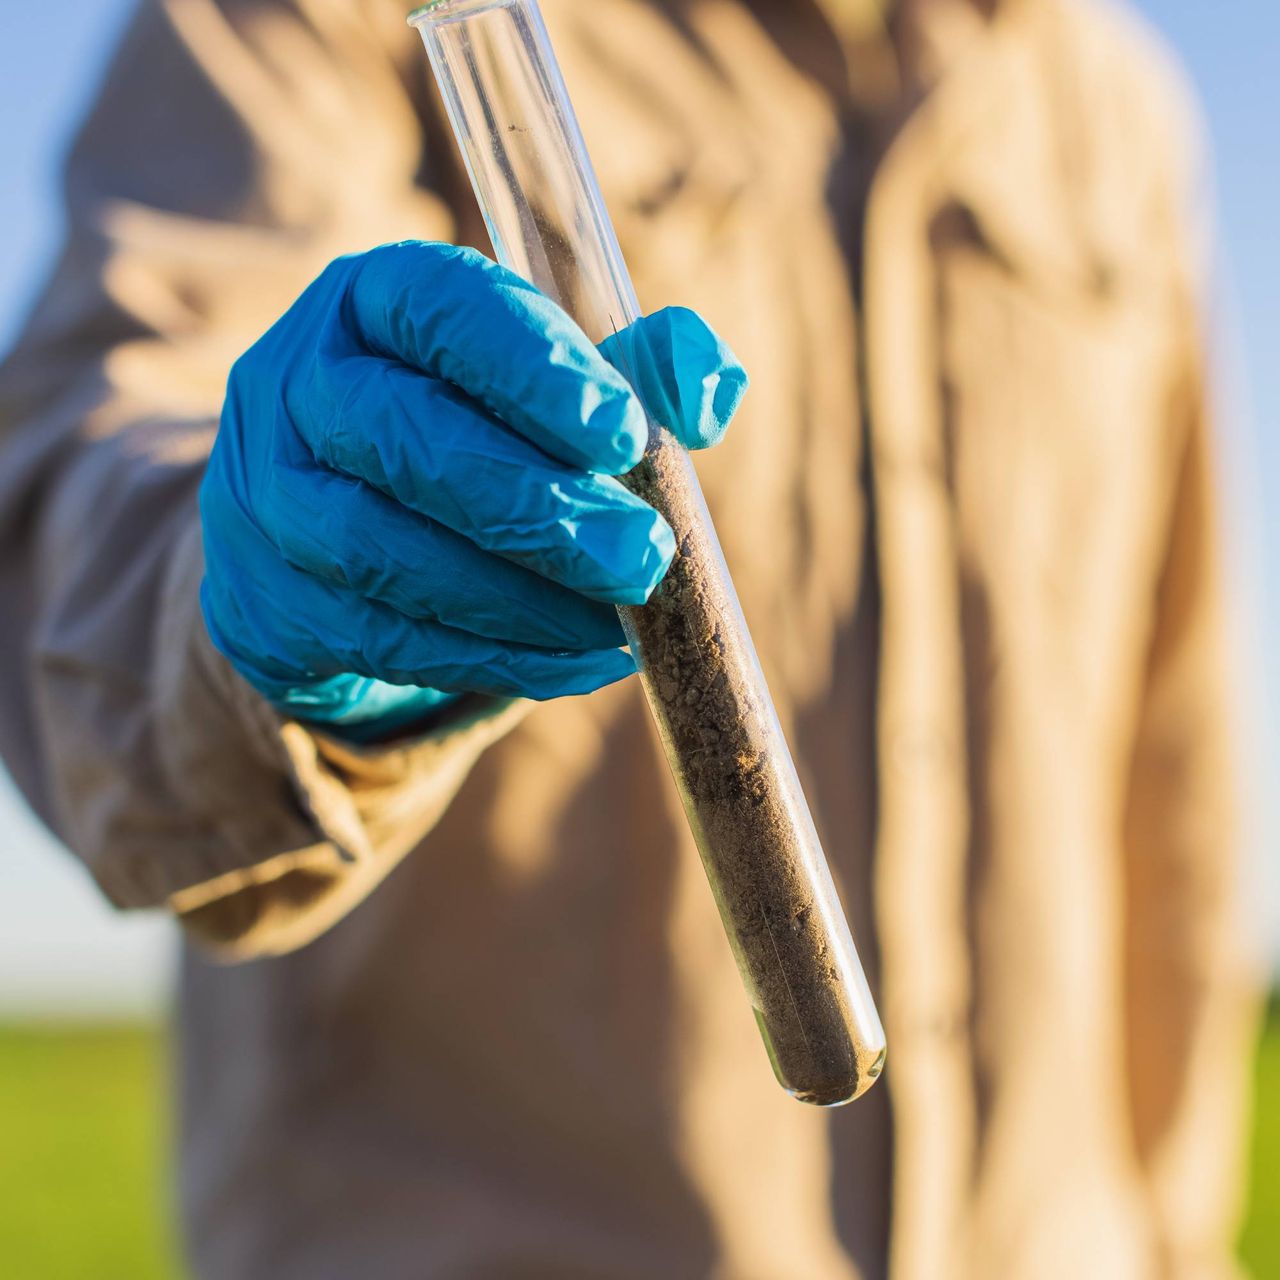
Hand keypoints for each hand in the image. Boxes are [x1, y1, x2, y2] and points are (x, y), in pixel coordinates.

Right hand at [199, 241, 746, 737]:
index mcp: (372, 303)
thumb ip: (632, 375)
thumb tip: (712, 385)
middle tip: (644, 555)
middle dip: (540, 508)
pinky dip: (491, 659)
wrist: (334, 540)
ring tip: (617, 625)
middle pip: (406, 440)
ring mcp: (261, 498)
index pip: (442, 307)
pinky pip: (379, 639)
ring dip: (518, 600)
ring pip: (381, 553)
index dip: (533, 369)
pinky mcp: (264, 601)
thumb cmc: (465, 440)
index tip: (625, 433)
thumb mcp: (544, 389)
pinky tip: (574, 663)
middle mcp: (294, 385)